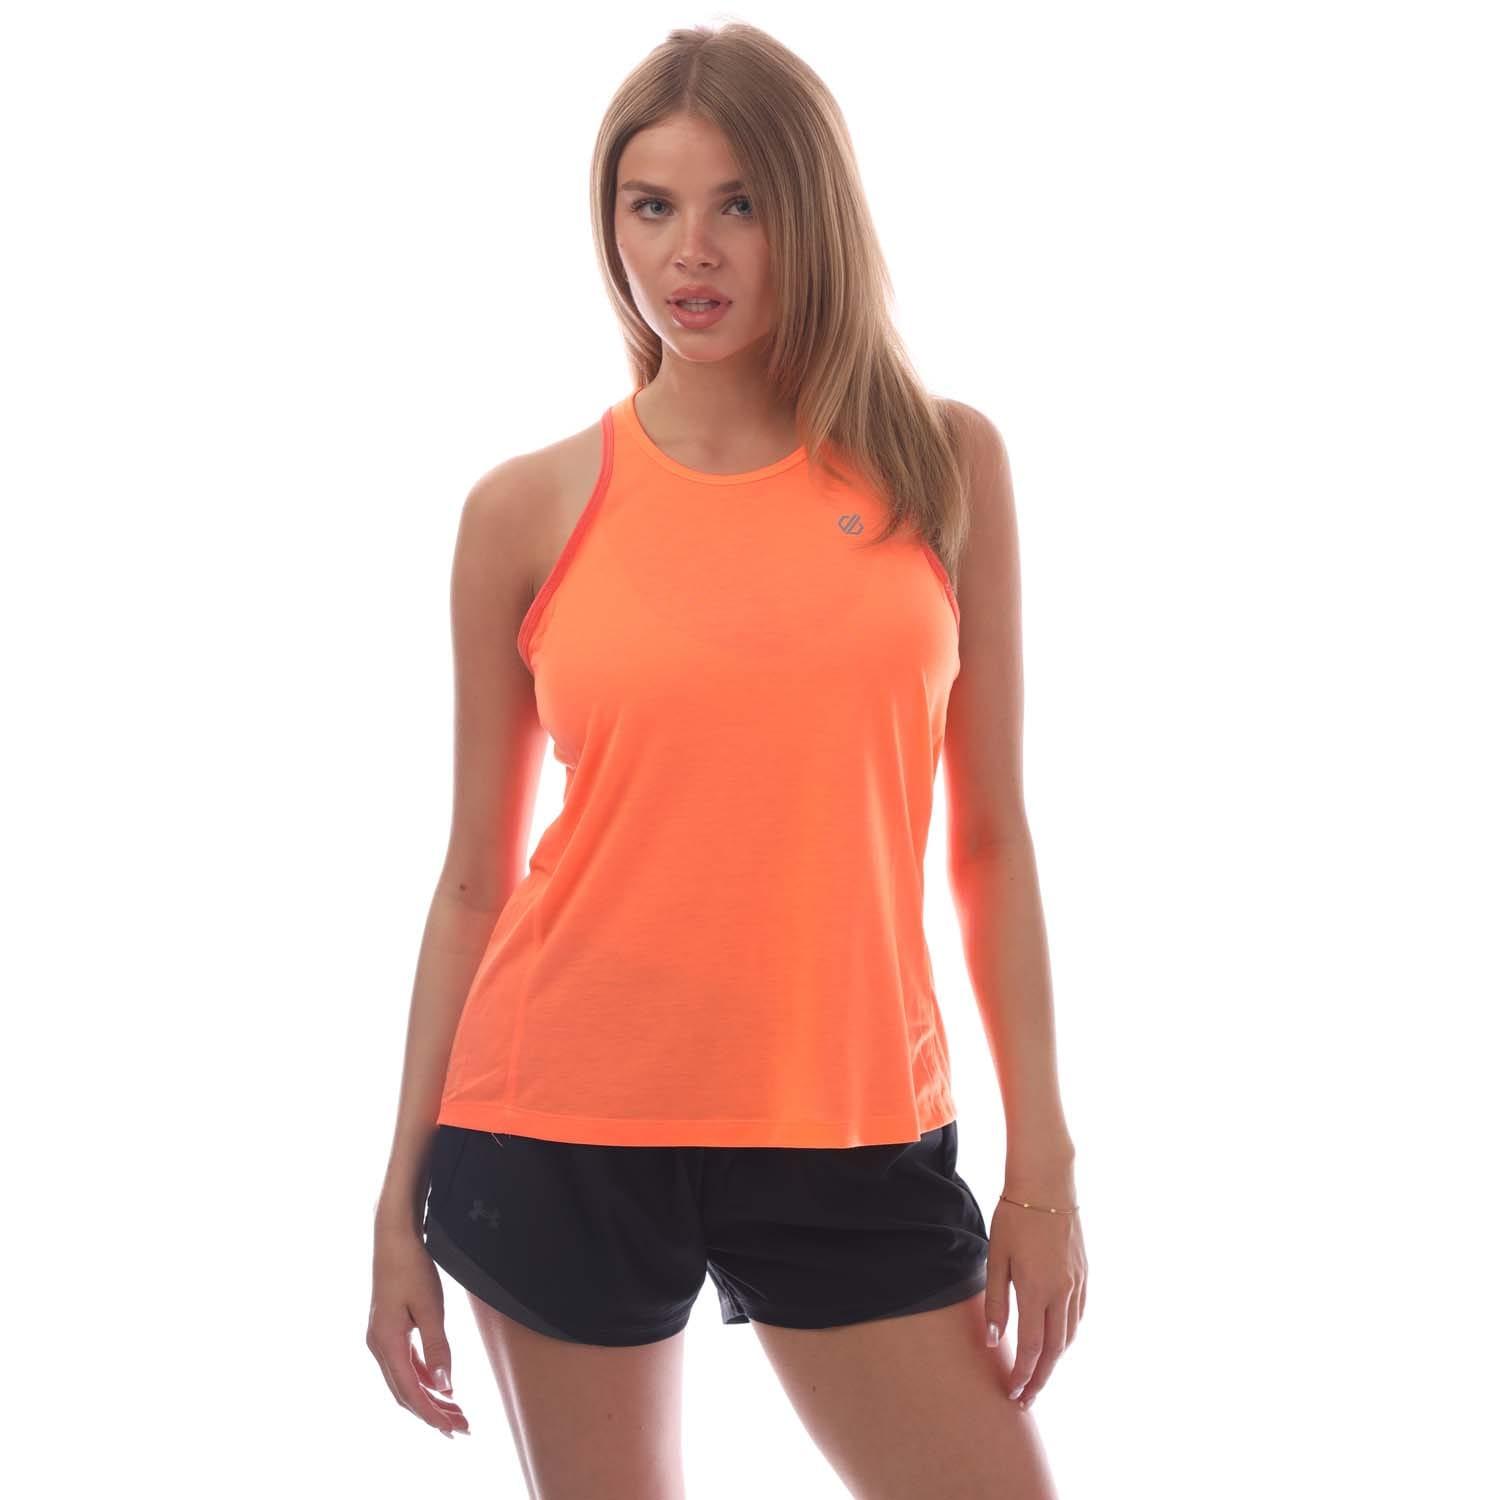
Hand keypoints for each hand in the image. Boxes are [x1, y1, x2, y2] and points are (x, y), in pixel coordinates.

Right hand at [367, 1222, 470, 1436]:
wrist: (393, 1237)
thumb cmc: (412, 1267)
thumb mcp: (430, 1306)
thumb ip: (437, 1348)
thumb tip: (446, 1388)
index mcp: (387, 1343)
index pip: (411, 1392)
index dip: (432, 1414)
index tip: (455, 1429)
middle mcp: (379, 1347)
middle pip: (406, 1393)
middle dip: (433, 1413)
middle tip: (462, 1428)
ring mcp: (381, 1340)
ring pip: (405, 1381)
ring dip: (429, 1399)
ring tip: (456, 1413)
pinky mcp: (388, 1331)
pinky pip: (405, 1365)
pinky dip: (423, 1380)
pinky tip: (441, 1387)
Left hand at [982, 1192, 1086, 1410]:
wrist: (1048, 1183)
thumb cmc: (1014, 1216)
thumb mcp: (995, 1257)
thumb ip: (995, 1301)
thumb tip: (993, 1340)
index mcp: (1036, 1289)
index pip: (1030, 1348)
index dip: (1022, 1375)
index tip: (1013, 1393)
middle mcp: (1062, 1292)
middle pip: (1054, 1351)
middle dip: (1040, 1378)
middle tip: (1026, 1398)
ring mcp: (1077, 1284)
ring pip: (1069, 1337)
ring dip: (1054, 1360)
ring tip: (1038, 1374)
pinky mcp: (1085, 1274)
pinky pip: (1078, 1317)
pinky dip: (1067, 1336)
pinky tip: (1056, 1341)